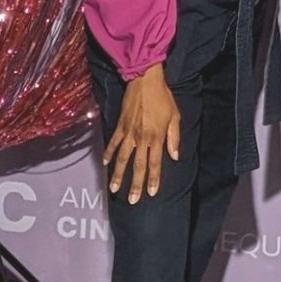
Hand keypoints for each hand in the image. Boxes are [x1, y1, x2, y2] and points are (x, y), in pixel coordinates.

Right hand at [103, 64, 179, 203]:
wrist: (145, 81)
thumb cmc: (163, 98)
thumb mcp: (175, 117)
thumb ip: (174, 138)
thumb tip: (175, 157)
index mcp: (157, 137)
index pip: (155, 163)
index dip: (153, 179)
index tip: (151, 193)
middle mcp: (142, 138)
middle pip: (138, 165)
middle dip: (135, 184)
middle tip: (132, 200)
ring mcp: (129, 133)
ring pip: (123, 158)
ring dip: (119, 175)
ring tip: (115, 189)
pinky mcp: (120, 126)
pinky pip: (113, 143)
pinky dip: (109, 154)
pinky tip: (105, 164)